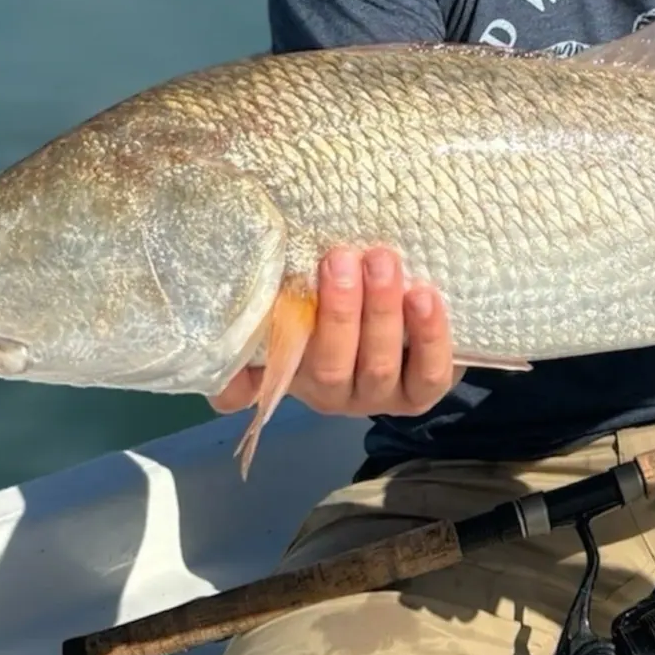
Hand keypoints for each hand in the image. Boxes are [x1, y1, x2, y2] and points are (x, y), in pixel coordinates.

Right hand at [209, 245, 462, 417]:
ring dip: (380, 311)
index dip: (245, 371)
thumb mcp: (302, 301)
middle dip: (337, 310)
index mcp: (294, 371)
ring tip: (382, 261)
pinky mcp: (422, 393)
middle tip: (341, 257)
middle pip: (330, 364)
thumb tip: (226, 357)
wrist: (410, 320)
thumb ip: (270, 311)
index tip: (250, 331)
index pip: (263, 377)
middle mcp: (334, 393)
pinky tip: (424, 294)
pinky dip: (428, 334)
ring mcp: (380, 397)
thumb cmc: (345, 300)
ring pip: (378, 366)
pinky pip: (428, 373)